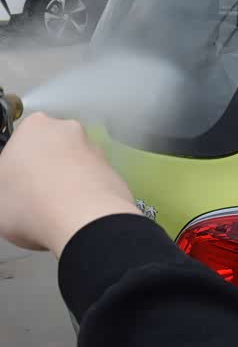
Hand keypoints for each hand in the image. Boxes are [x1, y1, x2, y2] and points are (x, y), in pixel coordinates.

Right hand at [0, 113, 140, 255]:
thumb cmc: (30, 202)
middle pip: (52, 152)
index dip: (17, 167)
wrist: (87, 220)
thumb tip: (15, 185)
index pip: (21, 143)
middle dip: (46, 171)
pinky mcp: (116, 173)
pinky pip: (96, 183)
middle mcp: (70, 131)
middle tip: (37, 199)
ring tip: (60, 212)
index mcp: (35, 126)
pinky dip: (89, 196)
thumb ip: (5, 183)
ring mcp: (97, 151)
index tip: (16, 187)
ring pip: (76, 167)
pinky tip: (81, 215)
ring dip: (70, 184)